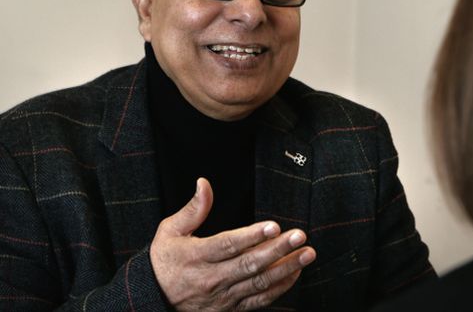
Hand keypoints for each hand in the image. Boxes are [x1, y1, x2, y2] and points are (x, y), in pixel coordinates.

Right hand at [149, 178, 315, 310]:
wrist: (154, 300)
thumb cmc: (164, 261)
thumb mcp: (170, 231)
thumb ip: (192, 209)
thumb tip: (204, 184)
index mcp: (196, 256)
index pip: (228, 245)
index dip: (252, 236)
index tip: (273, 226)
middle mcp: (211, 279)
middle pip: (249, 264)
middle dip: (278, 249)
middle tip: (300, 236)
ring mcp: (223, 296)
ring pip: (259, 283)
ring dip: (286, 268)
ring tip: (307, 253)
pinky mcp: (230, 309)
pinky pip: (259, 300)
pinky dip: (280, 288)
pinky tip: (295, 273)